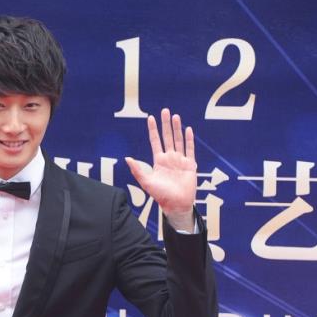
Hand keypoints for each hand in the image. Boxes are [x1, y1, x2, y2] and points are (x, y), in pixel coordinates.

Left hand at [126, 108, 196, 228]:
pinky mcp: (190, 165)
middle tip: (165, 110)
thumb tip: (127, 158)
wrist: (177, 205)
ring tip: (175, 116)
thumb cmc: (161, 196)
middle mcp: (169, 158)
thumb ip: (137, 170)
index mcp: (159, 161)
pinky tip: (187, 130)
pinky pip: (190, 149)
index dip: (153, 130)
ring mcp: (180, 160)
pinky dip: (189, 139)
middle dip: (166, 124)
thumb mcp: (146, 183)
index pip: (155, 141)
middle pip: (167, 137)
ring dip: (177, 128)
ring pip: (178, 140)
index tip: (150, 118)